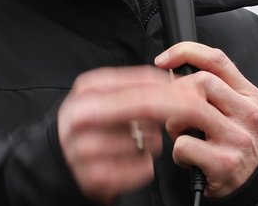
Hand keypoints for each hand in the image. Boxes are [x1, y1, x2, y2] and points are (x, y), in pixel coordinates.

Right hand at [57, 66, 201, 203]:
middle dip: (180, 106)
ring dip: (153, 143)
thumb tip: (186, 88)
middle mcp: (84, 115)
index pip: (143, 81)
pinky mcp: (93, 177)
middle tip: (200, 110)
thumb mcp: (108, 97)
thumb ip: (141, 89)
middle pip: (147, 104)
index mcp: (90, 89)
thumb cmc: (93, 126)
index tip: (196, 91)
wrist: (56, 161)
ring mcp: (86, 148)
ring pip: (148, 140)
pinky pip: (142, 168)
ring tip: (136, 143)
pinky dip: (145, 166)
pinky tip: (131, 161)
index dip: (176, 85)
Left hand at [155, 42, 257, 197]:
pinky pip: (184, 145)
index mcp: (249, 95)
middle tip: (176, 114)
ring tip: (181, 134)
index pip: (217, 60)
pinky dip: (178, 153)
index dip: (185, 52)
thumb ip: (219, 88)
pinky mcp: (224, 162)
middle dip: (177, 95)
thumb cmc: (238, 143)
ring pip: (190, 110)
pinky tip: (189, 158)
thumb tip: (177, 70)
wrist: (256, 183)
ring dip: (174, 123)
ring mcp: (238, 137)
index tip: (163, 60)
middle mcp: (248, 112)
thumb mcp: (239, 109)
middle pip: (201, 82)